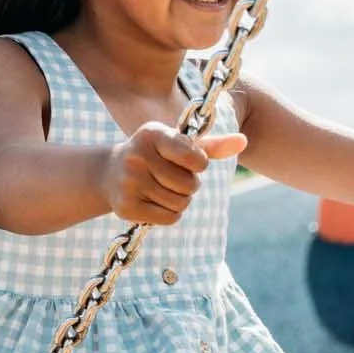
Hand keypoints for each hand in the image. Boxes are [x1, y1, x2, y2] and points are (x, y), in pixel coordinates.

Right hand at [104, 123, 247, 223]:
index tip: (187, 161)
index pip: (195, 158)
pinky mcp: (126, 207)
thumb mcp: (179, 145)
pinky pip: (170, 218)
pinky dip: (170, 214)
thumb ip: (212, 145)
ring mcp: (129, 182)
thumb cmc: (156, 156)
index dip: (198, 165)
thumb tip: (244, 140)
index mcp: (152, 134)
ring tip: (162, 189)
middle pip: (190, 185)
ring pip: (181, 203)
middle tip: (171, 178)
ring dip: (180, 200)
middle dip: (189, 185)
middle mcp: (137, 155)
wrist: (110, 173)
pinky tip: (154, 202)